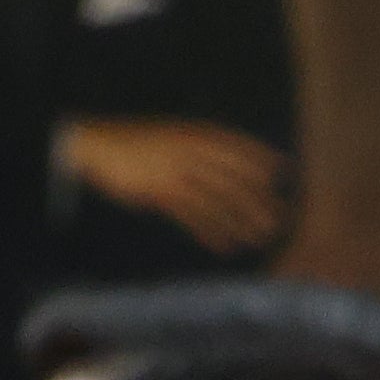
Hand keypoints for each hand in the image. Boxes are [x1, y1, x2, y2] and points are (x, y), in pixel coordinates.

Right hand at [59, 112, 286, 250]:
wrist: (95, 144)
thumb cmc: (136, 142)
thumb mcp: (170, 135)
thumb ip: (197, 146)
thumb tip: (228, 161)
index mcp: (190, 134)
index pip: (234, 144)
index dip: (259, 156)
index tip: (284, 169)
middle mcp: (186, 152)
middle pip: (231, 178)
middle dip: (259, 199)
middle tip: (282, 217)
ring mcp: (173, 173)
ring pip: (216, 201)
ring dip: (240, 220)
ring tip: (260, 237)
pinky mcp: (158, 193)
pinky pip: (191, 216)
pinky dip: (211, 232)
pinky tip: (226, 246)